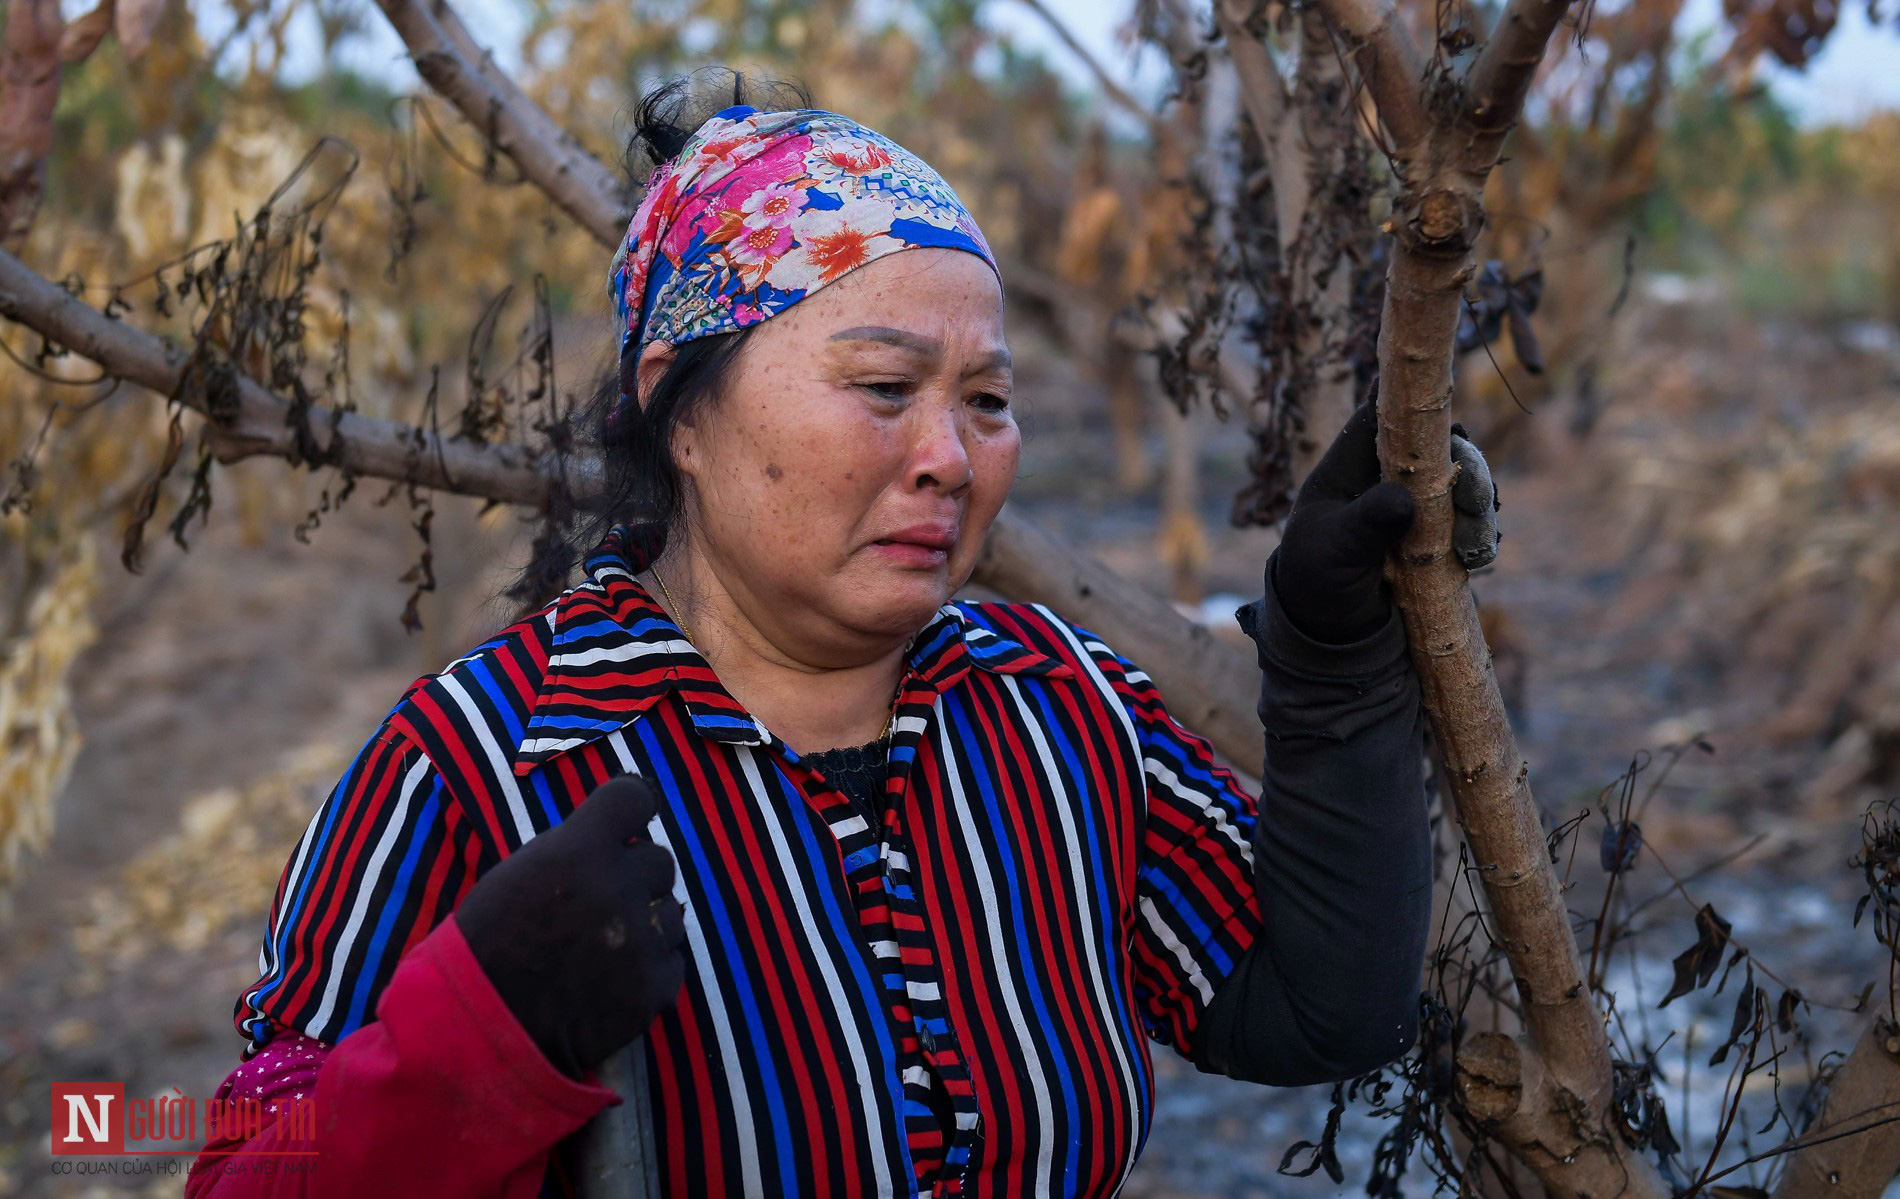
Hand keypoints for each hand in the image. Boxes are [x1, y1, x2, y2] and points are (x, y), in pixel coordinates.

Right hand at [454, 776, 687, 1077]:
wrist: (479, 1030)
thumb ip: (575, 848)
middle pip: (659, 859)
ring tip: (603, 949)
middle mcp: (618, 888)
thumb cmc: (488, 945)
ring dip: (646, 924)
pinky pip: (671, 960)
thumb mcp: (519, 874)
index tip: (625, 827)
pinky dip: (649, 969)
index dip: (631, 811)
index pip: (635, 798)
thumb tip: (621, 834)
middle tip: (601, 905)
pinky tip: (612, 982)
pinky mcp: (655, 988)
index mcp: (578, 851)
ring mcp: (642, 940)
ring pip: (671, 912)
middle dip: (635, 877)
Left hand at [1273, 403, 1500, 643]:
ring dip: (1479, 505)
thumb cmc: (1317, 584)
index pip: (1379, 421)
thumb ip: (1366, 523)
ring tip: (1476, 541)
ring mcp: (1413, 509)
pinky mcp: (1436, 538)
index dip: (1414, 411)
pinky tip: (1479, 555)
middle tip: (1476, 496)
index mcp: (1347, 471)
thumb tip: (1402, 500)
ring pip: (1460, 485)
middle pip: (1435, 450)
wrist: (1333, 636)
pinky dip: (1481, 534)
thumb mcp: (1334, 552)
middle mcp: (1384, 481)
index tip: (1451, 421)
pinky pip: (1470, 523)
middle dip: (1465, 467)